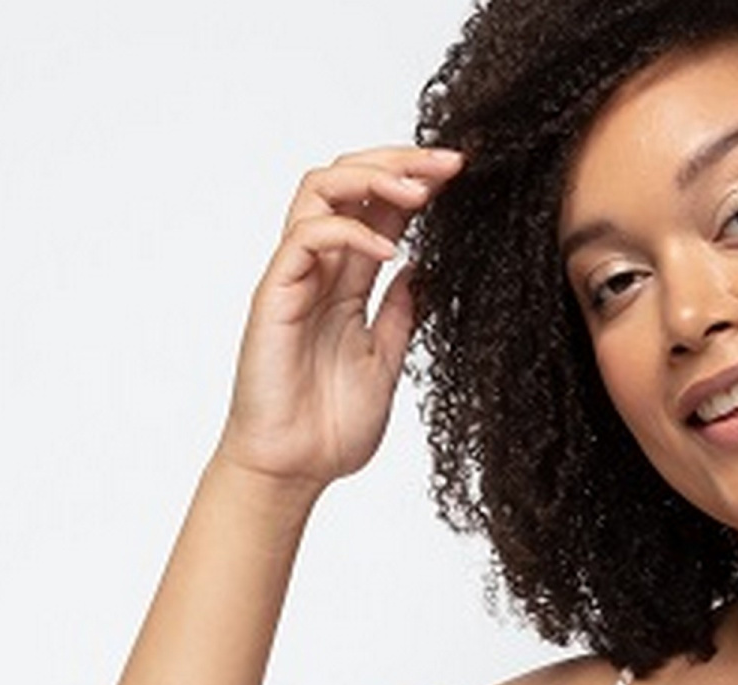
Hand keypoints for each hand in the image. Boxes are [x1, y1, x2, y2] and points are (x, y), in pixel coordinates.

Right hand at [216, 144, 465, 494]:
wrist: (295, 470)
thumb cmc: (330, 427)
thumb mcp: (386, 361)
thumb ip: (401, 313)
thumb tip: (425, 271)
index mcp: (347, 281)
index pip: (378, 208)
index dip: (416, 181)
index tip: (461, 174)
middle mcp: (319, 269)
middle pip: (349, 179)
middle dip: (399, 160)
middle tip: (449, 162)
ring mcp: (295, 277)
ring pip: (320, 189)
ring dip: (372, 178)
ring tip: (418, 193)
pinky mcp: (276, 294)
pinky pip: (307, 238)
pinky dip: (350, 232)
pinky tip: (389, 251)